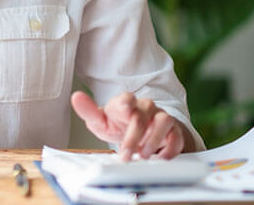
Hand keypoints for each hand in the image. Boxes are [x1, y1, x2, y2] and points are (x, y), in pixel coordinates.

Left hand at [71, 91, 190, 159]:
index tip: (124, 110)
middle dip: (133, 137)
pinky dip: (171, 148)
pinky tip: (161, 157)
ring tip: (143, 155)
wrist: (141, 132)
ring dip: (153, 139)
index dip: (125, 103)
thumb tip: (76, 97)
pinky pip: (177, 135)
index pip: (126, 98)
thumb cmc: (119, 124)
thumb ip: (89, 111)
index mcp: (125, 103)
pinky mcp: (173, 130)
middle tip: (126, 155)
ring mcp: (160, 116)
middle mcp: (144, 107)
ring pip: (163, 121)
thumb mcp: (101, 121)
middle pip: (141, 116)